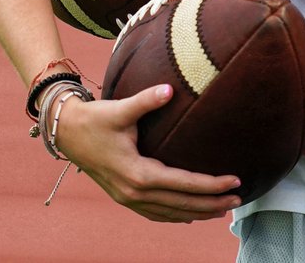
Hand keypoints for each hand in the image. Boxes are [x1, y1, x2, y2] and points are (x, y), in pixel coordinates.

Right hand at [53, 84, 242, 221]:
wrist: (66, 132)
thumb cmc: (94, 119)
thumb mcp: (120, 109)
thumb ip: (147, 101)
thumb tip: (170, 89)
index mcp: (138, 173)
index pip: (184, 183)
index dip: (212, 184)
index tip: (235, 179)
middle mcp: (134, 192)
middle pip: (182, 204)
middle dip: (212, 203)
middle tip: (239, 198)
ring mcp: (128, 198)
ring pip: (170, 213)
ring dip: (197, 213)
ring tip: (222, 209)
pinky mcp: (123, 197)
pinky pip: (156, 214)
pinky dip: (175, 216)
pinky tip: (188, 215)